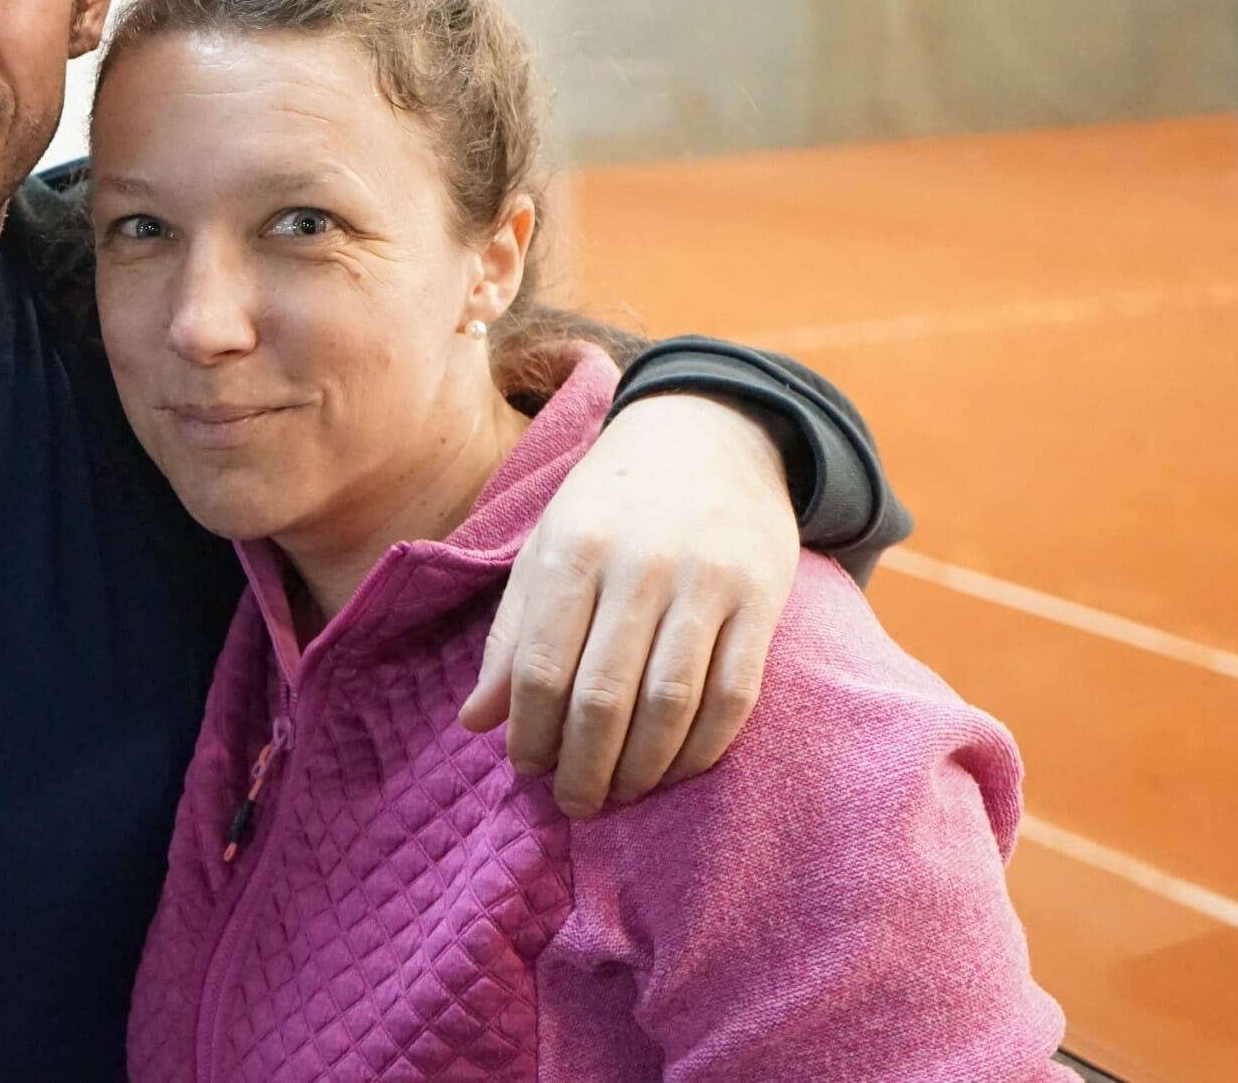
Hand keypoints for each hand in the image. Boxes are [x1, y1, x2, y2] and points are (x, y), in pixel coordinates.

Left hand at [458, 392, 798, 816]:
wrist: (712, 434)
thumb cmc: (611, 503)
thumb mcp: (547, 548)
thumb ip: (511, 634)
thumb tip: (475, 721)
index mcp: (573, 550)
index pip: (540, 664)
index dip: (530, 730)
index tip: (526, 766)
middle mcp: (640, 566)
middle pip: (603, 695)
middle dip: (583, 765)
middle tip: (574, 803)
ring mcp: (707, 583)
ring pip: (671, 703)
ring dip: (642, 768)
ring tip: (620, 793)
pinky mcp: (762, 600)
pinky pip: (735, 695)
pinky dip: (703, 746)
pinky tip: (677, 768)